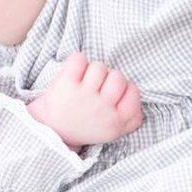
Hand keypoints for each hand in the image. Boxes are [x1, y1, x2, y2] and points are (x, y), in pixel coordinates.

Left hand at [27, 52, 141, 148]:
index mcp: (116, 122)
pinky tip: (75, 71)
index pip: (134, 93)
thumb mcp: (112, 132)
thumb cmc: (85, 125)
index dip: (126, 88)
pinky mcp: (66, 84)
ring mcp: (85, 96)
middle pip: (118, 77)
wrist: (51, 129)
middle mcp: (103, 109)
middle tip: (98, 86)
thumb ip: (131, 120)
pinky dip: (77, 61)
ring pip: (100, 67)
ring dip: (93, 70)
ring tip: (85, 81)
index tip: (115, 92)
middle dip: (109, 78)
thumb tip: (140, 104)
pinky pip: (79, 59)